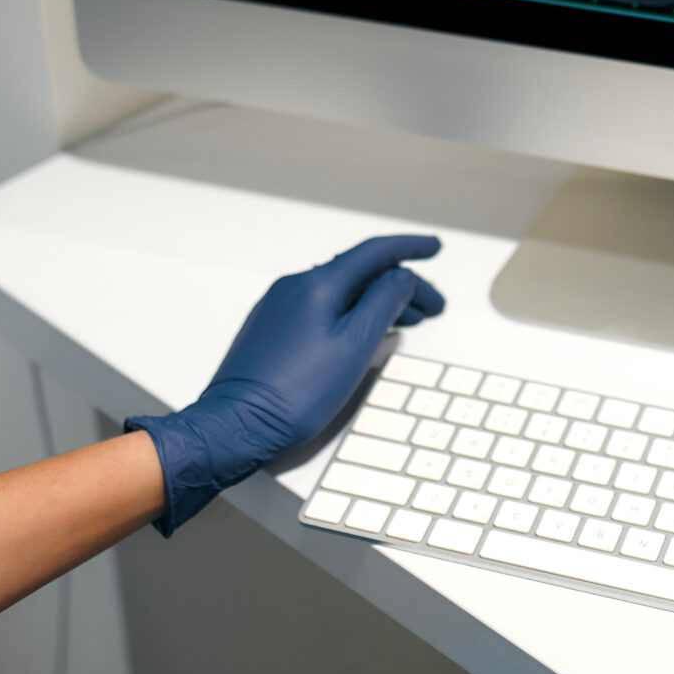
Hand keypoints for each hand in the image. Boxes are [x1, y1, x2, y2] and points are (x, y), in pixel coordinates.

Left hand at [127, 235, 445, 533]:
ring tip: (406, 322)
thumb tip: (402, 277)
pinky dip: (351, 312)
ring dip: (377, 300)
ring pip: (341, 291)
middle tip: (432, 306)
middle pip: (359, 272)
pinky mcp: (272, 328)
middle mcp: (295, 286)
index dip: (411, 247)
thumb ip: (384, 303)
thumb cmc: (295, 394)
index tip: (436, 248)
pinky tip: (363, 332)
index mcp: (318, 283)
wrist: (237, 425)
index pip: (374, 252)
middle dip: (401, 284)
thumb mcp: (355, 346)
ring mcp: (280, 306)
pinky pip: (321, 306)